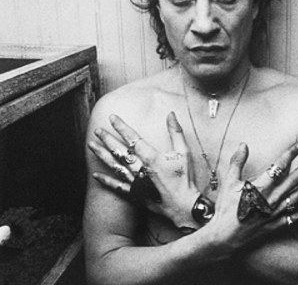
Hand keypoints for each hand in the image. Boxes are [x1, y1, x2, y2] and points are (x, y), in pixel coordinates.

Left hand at [88, 112, 201, 228]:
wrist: (184, 205)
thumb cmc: (184, 178)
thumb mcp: (184, 152)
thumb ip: (176, 132)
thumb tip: (170, 114)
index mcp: (152, 157)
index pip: (133, 138)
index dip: (121, 127)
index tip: (112, 118)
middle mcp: (140, 169)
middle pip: (120, 151)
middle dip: (107, 139)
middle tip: (97, 130)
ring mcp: (135, 182)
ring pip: (115, 166)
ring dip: (102, 155)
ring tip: (91, 146)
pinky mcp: (135, 194)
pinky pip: (117, 186)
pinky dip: (106, 180)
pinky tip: (95, 175)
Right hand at [202, 142, 297, 254]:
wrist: (224, 236)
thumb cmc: (226, 208)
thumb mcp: (229, 182)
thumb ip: (237, 162)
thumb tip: (243, 145)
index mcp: (261, 186)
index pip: (279, 166)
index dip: (290, 154)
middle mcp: (271, 198)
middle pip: (292, 180)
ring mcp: (275, 212)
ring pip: (296, 197)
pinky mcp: (275, 225)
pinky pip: (293, 219)